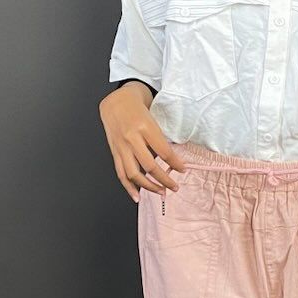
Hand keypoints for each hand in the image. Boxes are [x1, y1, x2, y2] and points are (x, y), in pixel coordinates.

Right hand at [98, 81, 187, 203]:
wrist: (115, 101)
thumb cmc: (137, 108)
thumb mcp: (153, 117)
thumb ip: (159, 138)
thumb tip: (172, 160)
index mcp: (144, 127)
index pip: (164, 152)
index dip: (175, 164)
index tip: (182, 170)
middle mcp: (131, 138)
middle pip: (150, 166)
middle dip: (164, 180)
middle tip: (174, 187)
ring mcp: (121, 147)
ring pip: (134, 174)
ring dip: (148, 186)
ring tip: (160, 192)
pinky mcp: (115, 153)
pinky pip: (121, 174)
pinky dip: (129, 187)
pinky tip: (137, 196)